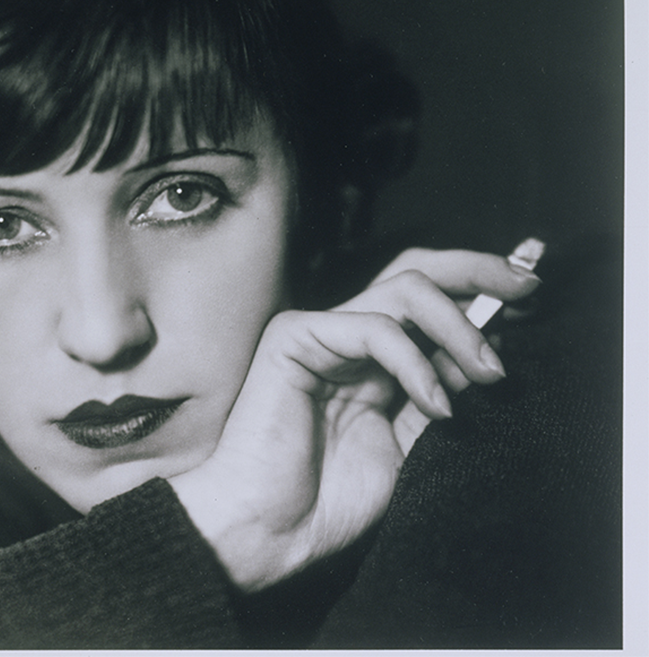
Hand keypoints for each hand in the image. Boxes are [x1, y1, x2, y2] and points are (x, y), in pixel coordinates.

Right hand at [169, 247, 539, 591]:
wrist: (269, 530)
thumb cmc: (326, 501)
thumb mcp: (408, 448)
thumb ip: (438, 396)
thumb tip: (486, 356)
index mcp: (372, 362)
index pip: (428, 305)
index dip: (479, 294)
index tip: (531, 299)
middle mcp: (349, 338)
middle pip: (416, 272)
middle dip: (477, 270)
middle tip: (526, 285)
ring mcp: (321, 332)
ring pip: (403, 290)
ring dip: (459, 327)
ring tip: (490, 375)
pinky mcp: (295, 336)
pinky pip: (372, 327)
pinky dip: (415, 362)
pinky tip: (435, 404)